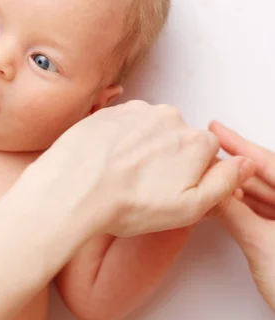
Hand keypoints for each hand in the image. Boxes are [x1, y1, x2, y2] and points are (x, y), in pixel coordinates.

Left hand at [27, 101, 254, 238]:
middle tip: (143, 186)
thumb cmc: (128, 204)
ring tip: (122, 175)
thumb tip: (245, 163)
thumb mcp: (188, 208)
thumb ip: (223, 183)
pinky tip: (107, 162)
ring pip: (149, 131)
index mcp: (195, 141)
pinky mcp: (109, 111)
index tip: (169, 191)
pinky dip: (118, 141)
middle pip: (177, 140)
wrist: (73, 189)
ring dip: (141, 149)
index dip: (189, 176)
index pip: (205, 155)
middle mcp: (170, 118)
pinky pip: (123, 125)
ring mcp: (137, 111)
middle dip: (166, 160)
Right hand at [209, 120, 274, 309]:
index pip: (269, 163)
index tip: (218, 130)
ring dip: (239, 190)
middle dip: (235, 169)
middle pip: (267, 177)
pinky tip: (227, 203)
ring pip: (266, 196)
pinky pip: (267, 213)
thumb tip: (211, 192)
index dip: (240, 144)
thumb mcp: (260, 244)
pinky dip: (246, 208)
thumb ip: (232, 214)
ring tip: (212, 179)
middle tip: (208, 156)